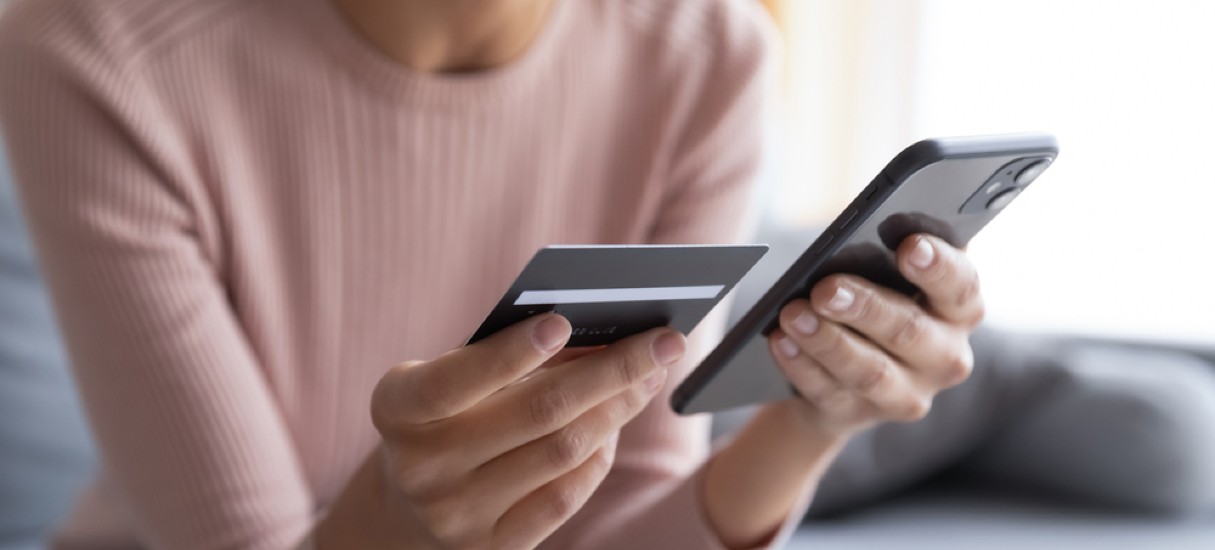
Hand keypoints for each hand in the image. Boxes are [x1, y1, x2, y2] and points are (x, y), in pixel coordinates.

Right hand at [369, 314, 685, 548]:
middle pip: (536, 413)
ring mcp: (456, 515)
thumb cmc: (446, 414)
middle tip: (664, 342)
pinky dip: (600, 455)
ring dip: (618, 409)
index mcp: (397, 409)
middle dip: (611, 371)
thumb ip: (504, 354)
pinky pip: (565, 497)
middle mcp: (421, 467)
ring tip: (649, 376)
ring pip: (562, 453)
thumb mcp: (450, 376)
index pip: (454, 379)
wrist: (407, 505)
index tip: (562, 323)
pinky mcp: (492, 549)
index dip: (509, 353)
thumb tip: (597, 334)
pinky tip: (616, 424)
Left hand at [767, 234, 982, 436]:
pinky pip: (829, 392)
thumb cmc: (875, 297)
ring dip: (827, 341)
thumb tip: (859, 231)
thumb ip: (887, 252)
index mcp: (960, 309)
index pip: (961, 286)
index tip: (909, 247)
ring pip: (869, 371)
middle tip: (825, 288)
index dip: (938, 267)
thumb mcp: (890, 272)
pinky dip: (801, 366)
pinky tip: (781, 341)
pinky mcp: (861, 414)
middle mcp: (945, 356)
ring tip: (792, 314)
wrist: (847, 366)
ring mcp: (906, 393)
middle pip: (909, 331)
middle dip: (865, 307)